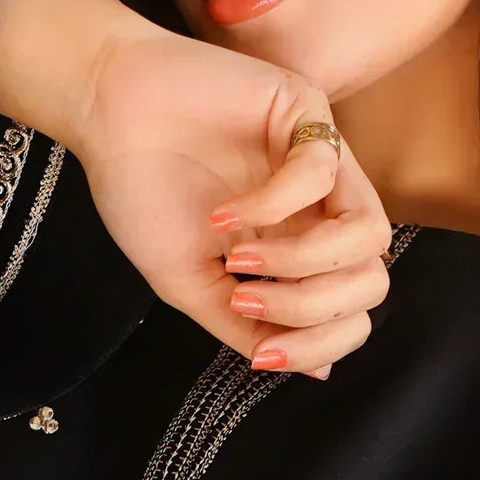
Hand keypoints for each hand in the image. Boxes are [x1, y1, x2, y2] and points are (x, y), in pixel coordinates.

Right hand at [70, 18, 394, 377]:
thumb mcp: (189, 279)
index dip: (320, 343)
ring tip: (241, 261)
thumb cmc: (141, 188)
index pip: (351, 311)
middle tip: (247, 297)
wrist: (104, 111)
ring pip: (371, 233)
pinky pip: (321, 173)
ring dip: (306, 262)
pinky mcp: (306, 112)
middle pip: (374, 280)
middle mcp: (318, 210)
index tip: (264, 352)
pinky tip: (223, 213)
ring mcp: (318, 161)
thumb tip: (317, 369)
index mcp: (297, 249)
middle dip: (314, 309)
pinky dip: (272, 206)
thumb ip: (246, 323)